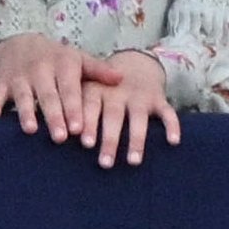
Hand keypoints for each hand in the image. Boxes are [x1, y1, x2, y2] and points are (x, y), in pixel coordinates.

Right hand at [0, 33, 122, 142]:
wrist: (20, 43)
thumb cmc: (56, 59)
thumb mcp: (77, 59)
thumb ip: (98, 70)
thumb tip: (122, 79)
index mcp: (62, 65)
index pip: (70, 89)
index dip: (74, 108)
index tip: (79, 129)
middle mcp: (41, 69)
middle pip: (48, 96)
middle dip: (53, 116)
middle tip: (60, 138)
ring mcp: (20, 76)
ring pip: (23, 96)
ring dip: (26, 112)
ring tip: (31, 129)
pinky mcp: (2, 81)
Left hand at [81, 50, 179, 168]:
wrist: (134, 64)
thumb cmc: (103, 88)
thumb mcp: (88, 89)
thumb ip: (76, 108)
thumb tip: (56, 135)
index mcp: (96, 89)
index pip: (90, 106)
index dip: (88, 124)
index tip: (84, 143)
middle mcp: (117, 92)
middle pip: (114, 116)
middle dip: (110, 140)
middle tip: (105, 163)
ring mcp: (139, 96)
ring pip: (139, 119)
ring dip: (136, 140)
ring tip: (132, 162)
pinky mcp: (159, 100)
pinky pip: (167, 113)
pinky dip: (172, 126)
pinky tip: (173, 142)